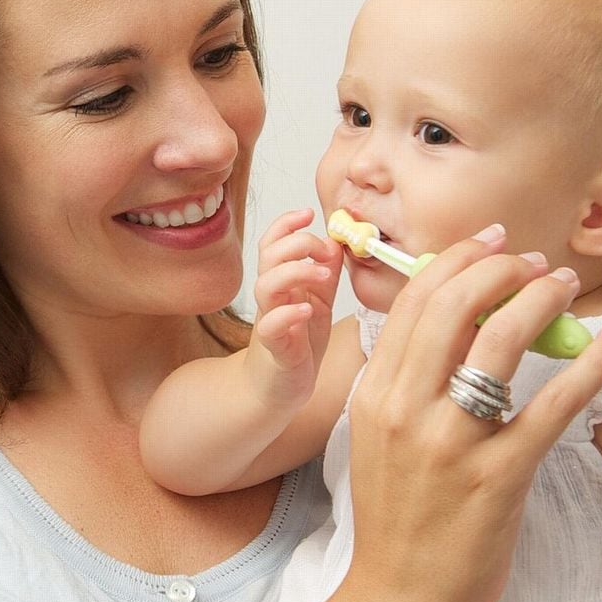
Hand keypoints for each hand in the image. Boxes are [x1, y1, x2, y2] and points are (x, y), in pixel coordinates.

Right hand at [245, 208, 343, 409]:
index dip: (287, 223)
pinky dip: (288, 314)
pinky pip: (271, 325)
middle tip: (324, 251)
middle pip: (269, 255)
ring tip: (321, 275)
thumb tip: (336, 242)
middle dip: (297, 243)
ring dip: (294, 272)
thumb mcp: (319, 302)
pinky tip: (307, 311)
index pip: (274, 242)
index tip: (310, 213)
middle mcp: (272, 297)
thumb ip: (325, 273)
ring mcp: (270, 320)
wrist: (279, 388)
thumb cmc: (298, 343)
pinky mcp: (274, 346)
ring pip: (265, 285)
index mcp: (282, 281)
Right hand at [319, 225, 601, 601]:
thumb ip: (402, 380)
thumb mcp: (376, 436)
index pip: (412, 303)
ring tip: (565, 285)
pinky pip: (551, 406)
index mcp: (373, 395)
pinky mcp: (498, 477)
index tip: (489, 242)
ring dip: (540, 300)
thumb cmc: (395, 517)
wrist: (401, 595)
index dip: (455, 260)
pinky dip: (587, 367)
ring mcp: (451, 443)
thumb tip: (446, 322)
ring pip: (500, 342)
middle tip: (534, 259)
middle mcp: (406, 410)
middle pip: (454, 307)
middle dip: (500, 268)